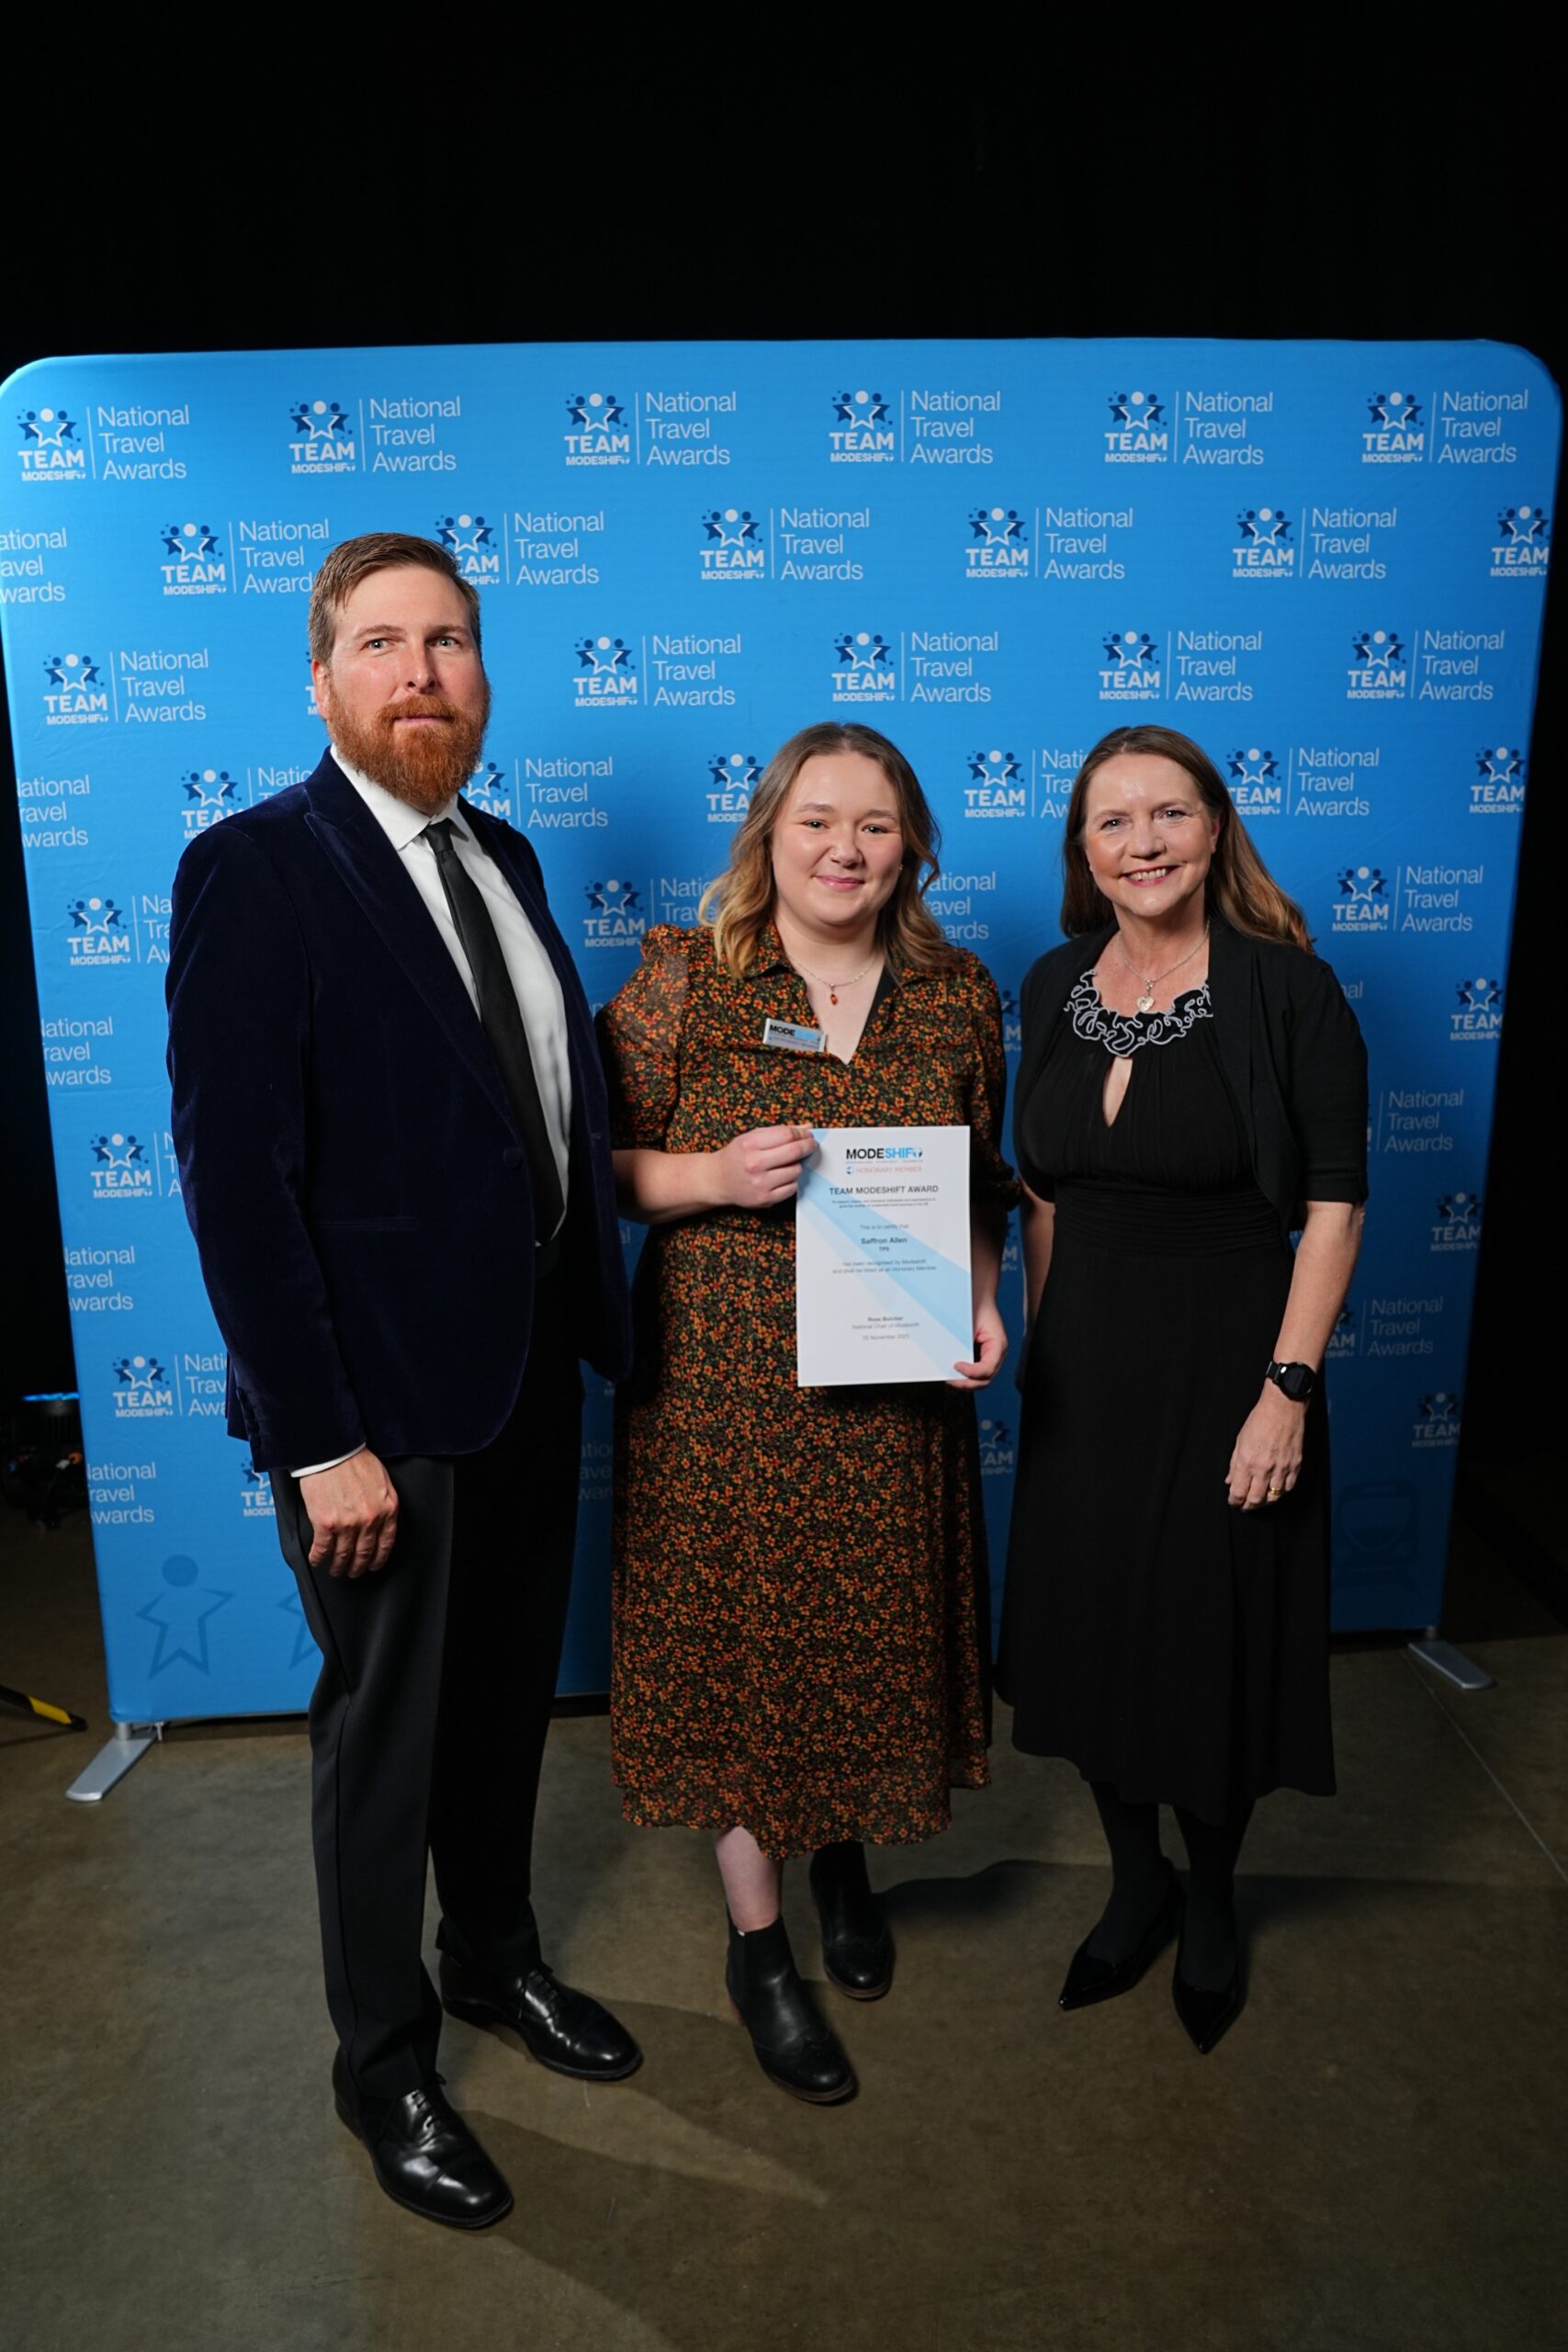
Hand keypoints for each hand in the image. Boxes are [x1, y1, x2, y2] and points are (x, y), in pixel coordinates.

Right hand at [299, 1449, 398, 1577]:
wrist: (332, 1449)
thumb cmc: (355, 1459)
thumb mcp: (381, 1481)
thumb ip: (382, 1503)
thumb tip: (379, 1522)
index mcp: (387, 1508)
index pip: (386, 1543)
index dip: (378, 1559)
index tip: (373, 1565)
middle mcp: (370, 1519)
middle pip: (364, 1553)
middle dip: (358, 1567)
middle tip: (353, 1572)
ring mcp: (348, 1524)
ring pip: (343, 1555)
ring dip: (338, 1566)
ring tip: (335, 1570)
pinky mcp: (326, 1524)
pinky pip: (322, 1549)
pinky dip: (319, 1558)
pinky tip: (317, 1560)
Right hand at [710, 1124, 816, 1210]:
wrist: (718, 1180)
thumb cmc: (738, 1155)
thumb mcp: (752, 1137)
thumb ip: (779, 1131)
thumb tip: (807, 1127)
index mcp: (750, 1144)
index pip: (786, 1135)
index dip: (802, 1133)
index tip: (807, 1134)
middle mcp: (754, 1164)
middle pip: (794, 1151)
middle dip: (808, 1146)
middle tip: (811, 1145)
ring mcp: (760, 1183)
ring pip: (796, 1170)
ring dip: (797, 1165)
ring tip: (787, 1163)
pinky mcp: (765, 1198)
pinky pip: (792, 1188)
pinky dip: (791, 1181)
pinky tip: (782, 1177)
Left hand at [949, 1297, 1007, 1390]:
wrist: (977, 1296)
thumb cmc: (977, 1306)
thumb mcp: (970, 1324)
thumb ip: (963, 1343)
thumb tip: (951, 1361)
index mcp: (998, 1346)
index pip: (987, 1368)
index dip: (971, 1372)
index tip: (956, 1366)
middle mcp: (996, 1355)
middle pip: (984, 1380)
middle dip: (966, 1383)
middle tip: (949, 1381)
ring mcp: (989, 1357)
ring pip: (979, 1380)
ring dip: (964, 1383)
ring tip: (948, 1381)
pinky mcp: (979, 1357)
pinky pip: (973, 1373)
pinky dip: (963, 1377)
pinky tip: (951, 1376)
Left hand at [1225, 1385, 1306, 1511]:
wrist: (1283, 1407)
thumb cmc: (1260, 1420)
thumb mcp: (1240, 1440)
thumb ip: (1233, 1463)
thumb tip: (1229, 1480)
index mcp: (1247, 1461)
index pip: (1238, 1492)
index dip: (1234, 1501)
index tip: (1233, 1502)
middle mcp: (1264, 1468)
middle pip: (1255, 1500)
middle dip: (1248, 1507)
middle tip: (1245, 1506)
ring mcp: (1281, 1468)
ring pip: (1273, 1498)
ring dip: (1264, 1502)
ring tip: (1259, 1501)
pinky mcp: (1295, 1465)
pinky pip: (1288, 1488)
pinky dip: (1280, 1493)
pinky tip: (1274, 1491)